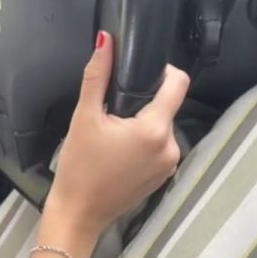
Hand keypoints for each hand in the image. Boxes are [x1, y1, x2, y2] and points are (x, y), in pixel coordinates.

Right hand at [44, 31, 189, 240]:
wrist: (78, 214)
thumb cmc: (79, 169)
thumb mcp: (84, 118)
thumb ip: (97, 77)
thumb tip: (105, 43)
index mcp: (154, 130)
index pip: (178, 83)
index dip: (162, 72)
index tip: (138, 75)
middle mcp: (170, 147)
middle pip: (167, 106)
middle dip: (144, 103)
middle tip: (113, 114)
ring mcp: (170, 164)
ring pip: (163, 126)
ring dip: (143, 123)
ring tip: (114, 135)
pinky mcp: (164, 176)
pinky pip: (160, 146)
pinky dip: (144, 142)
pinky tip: (120, 152)